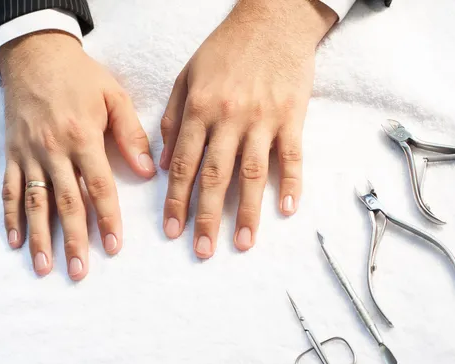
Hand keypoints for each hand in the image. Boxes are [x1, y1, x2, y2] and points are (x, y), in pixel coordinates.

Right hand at [0, 32, 155, 279]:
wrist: (35, 54)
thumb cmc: (81, 76)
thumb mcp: (114, 97)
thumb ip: (131, 135)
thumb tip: (148, 171)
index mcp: (82, 137)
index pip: (98, 187)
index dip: (108, 219)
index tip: (113, 248)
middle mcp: (53, 150)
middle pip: (66, 203)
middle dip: (73, 240)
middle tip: (80, 272)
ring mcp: (28, 154)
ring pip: (34, 202)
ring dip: (40, 237)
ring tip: (45, 267)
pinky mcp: (11, 153)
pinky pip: (9, 189)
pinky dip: (10, 217)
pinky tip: (16, 242)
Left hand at [159, 0, 336, 257]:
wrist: (271, 20)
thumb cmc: (225, 50)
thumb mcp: (186, 77)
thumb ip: (172, 119)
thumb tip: (162, 161)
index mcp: (199, 109)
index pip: (183, 164)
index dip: (176, 200)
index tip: (172, 230)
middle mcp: (229, 118)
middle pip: (216, 176)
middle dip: (207, 217)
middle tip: (202, 250)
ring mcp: (263, 119)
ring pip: (253, 173)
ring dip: (248, 211)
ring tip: (242, 243)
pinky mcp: (292, 117)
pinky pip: (293, 155)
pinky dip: (292, 183)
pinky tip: (287, 209)